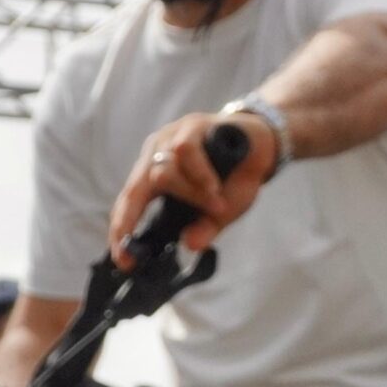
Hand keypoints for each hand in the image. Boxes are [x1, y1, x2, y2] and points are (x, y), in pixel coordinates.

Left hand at [106, 111, 278, 264]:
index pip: (129, 203)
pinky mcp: (190, 125)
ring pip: (162, 173)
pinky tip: (214, 187)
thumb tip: (190, 245)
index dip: (122, 231)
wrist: (264, 143)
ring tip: (216, 206)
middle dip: (130, 220)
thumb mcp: (222, 211)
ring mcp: (171, 138)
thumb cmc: (235, 176)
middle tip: (139, 251)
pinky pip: (184, 152)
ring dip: (189, 195)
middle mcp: (156, 155)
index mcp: (155, 174)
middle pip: (132, 190)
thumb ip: (204, 228)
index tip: (124, 260)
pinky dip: (199, 175)